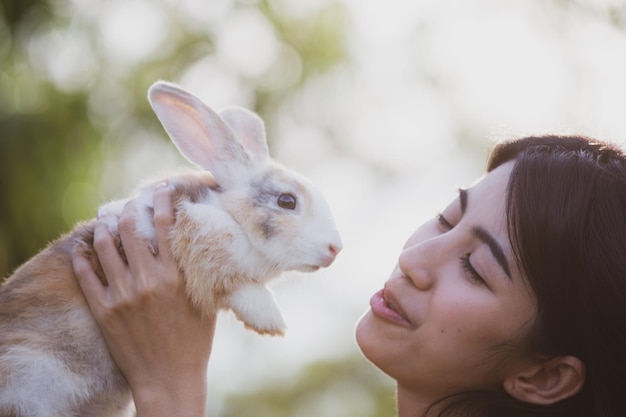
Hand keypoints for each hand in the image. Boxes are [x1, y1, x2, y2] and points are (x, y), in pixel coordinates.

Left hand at [72, 182, 216, 416]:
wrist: (169, 379)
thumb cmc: (194, 343)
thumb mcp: (204, 303)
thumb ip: (198, 273)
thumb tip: (195, 247)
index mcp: (175, 275)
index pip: (166, 225)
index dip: (162, 201)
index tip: (161, 190)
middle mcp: (147, 279)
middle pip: (132, 229)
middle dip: (130, 209)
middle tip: (129, 203)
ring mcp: (123, 294)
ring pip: (106, 246)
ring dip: (104, 227)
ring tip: (105, 220)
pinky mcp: (104, 311)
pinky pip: (86, 276)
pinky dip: (82, 257)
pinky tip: (82, 248)